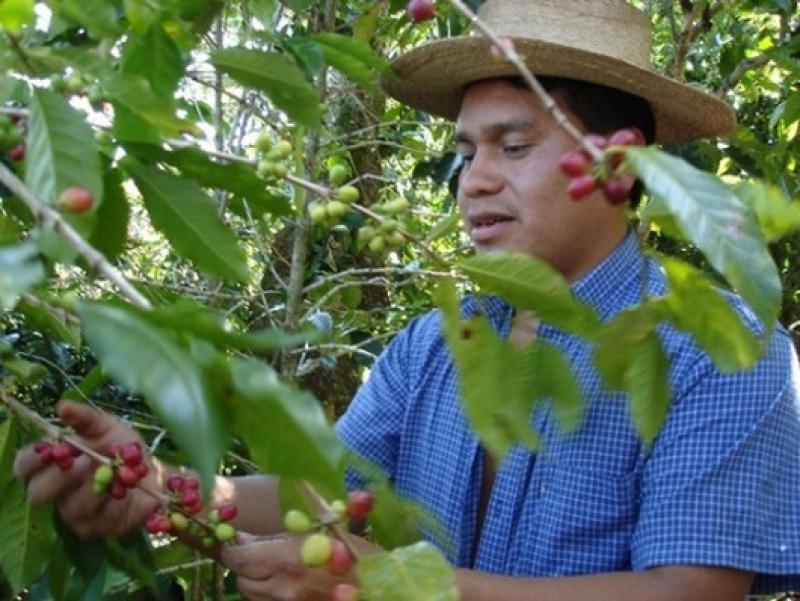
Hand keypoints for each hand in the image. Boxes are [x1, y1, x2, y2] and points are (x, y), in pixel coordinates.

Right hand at [13, 400, 160, 537]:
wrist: (155, 472)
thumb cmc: (123, 448)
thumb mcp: (108, 427)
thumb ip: (85, 418)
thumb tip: (63, 407)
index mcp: (52, 466)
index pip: (23, 467)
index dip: (32, 460)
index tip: (53, 448)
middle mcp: (57, 494)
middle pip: (38, 493)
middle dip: (61, 477)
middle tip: (86, 461)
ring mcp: (75, 515)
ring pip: (73, 507)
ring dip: (96, 487)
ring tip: (116, 471)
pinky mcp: (98, 529)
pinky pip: (103, 517)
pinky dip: (118, 499)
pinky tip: (129, 489)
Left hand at [221, 532, 354, 600]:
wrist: (377, 587)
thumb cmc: (353, 554)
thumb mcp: (317, 534)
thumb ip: (275, 538)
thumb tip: (243, 539)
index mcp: (286, 559)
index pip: (239, 558)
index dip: (232, 550)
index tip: (234, 543)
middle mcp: (282, 588)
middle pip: (242, 579)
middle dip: (245, 566)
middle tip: (256, 555)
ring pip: (252, 596)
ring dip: (255, 583)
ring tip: (273, 571)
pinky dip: (269, 596)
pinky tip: (284, 586)